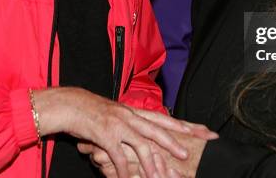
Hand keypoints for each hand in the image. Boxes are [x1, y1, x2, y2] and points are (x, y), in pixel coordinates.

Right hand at [32, 87, 190, 177]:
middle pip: (158, 129)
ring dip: (150, 163)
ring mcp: (118, 125)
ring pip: (140, 145)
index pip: (166, 118)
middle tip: (188, 155)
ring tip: (160, 177)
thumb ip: (134, 124)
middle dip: (174, 142)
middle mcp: (130, 116)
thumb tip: (149, 135)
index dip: (185, 125)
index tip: (203, 131)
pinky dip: (122, 170)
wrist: (71, 105)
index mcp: (136, 111)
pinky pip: (117, 156)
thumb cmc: (95, 113)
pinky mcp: (105, 135)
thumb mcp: (118, 115)